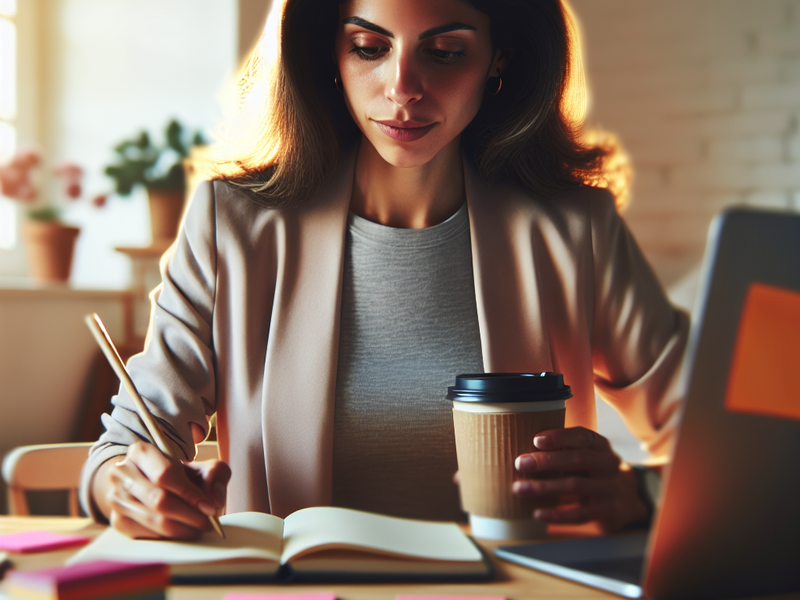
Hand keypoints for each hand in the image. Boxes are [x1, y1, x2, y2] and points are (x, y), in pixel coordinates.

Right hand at [94, 440, 230, 539]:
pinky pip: (146, 535)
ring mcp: (116, 498)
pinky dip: (169, 537)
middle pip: (159, 500)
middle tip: (208, 523)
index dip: (190, 493)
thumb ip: (215, 475)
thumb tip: (215, 501)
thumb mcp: (203, 466)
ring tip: (199, 529)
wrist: (155, 484)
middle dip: (189, 515)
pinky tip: (183, 533)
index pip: (165, 474)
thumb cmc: (182, 475)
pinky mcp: (117, 521)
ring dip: (182, 529)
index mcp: (141, 452)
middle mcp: (122, 473)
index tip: (210, 508)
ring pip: (153, 520)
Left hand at [512, 427, 647, 532]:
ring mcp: (610, 488)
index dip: (560, 437)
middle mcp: (609, 464)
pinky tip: (537, 513)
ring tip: (519, 488)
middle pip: (578, 459)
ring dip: (544, 487)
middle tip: (520, 464)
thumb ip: (563, 450)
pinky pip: (580, 514)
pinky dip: (557, 514)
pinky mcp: (607, 511)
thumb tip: (522, 448)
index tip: (536, 440)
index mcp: (601, 446)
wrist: (624, 501)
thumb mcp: (585, 455)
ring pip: (575, 486)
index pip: (583, 436)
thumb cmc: (591, 471)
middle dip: (546, 461)